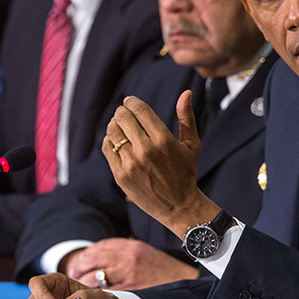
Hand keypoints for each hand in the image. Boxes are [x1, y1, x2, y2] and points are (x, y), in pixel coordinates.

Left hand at [65, 238, 199, 289]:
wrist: (182, 281)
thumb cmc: (162, 267)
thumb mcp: (142, 250)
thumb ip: (122, 250)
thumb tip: (99, 253)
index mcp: (130, 246)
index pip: (99, 247)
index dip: (85, 255)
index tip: (79, 262)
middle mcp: (127, 258)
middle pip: (93, 259)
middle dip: (80, 268)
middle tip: (74, 275)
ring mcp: (128, 275)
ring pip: (96, 277)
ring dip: (84, 282)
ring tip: (80, 286)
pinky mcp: (131, 291)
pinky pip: (106, 293)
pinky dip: (96, 294)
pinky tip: (92, 297)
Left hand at [102, 92, 217, 237]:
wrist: (178, 206)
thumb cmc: (186, 172)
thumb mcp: (191, 144)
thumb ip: (186, 117)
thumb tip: (186, 92)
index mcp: (163, 141)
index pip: (140, 110)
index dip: (132, 102)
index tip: (130, 101)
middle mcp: (146, 151)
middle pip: (123, 118)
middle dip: (122, 111)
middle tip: (124, 112)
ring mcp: (131, 164)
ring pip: (112, 132)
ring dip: (114, 124)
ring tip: (119, 124)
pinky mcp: (120, 175)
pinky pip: (106, 148)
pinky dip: (109, 140)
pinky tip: (116, 140)